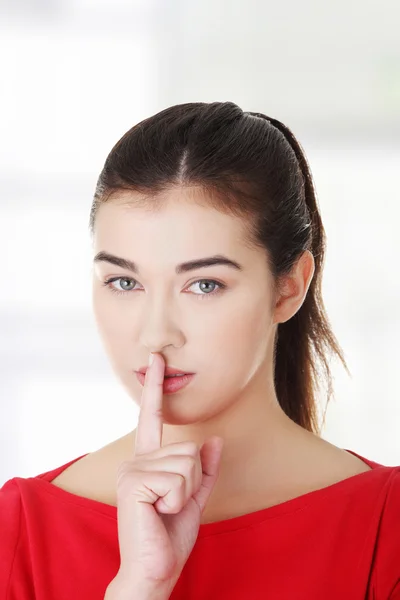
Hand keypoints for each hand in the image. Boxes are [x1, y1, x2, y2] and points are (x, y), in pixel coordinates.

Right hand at [112, 352, 223, 590]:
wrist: (155, 571)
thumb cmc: (169, 536)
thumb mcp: (195, 499)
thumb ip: (205, 470)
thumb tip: (215, 440)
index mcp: (149, 461)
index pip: (153, 416)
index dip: (155, 387)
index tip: (156, 359)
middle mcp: (136, 460)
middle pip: (190, 449)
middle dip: (194, 481)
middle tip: (172, 506)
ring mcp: (132, 470)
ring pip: (188, 462)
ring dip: (186, 492)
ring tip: (165, 511)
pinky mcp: (134, 483)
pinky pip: (179, 479)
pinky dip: (178, 500)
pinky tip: (159, 514)